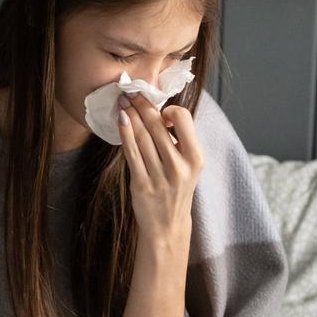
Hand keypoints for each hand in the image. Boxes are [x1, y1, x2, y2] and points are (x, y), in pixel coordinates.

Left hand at [117, 93, 203, 244]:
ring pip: (141, 136)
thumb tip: (159, 111)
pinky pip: (131, 153)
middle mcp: (179, 167)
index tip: (161, 111)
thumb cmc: (177, 189)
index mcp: (195, 158)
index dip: (169, 110)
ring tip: (123, 102)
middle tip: (131, 91)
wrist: (167, 225)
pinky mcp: (141, 184)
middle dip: (142, 104)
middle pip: (156, 125)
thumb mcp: (189, 165)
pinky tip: (121, 120)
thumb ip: (179, 141)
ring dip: (131, 114)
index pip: (183, 119)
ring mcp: (160, 176)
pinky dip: (125, 133)